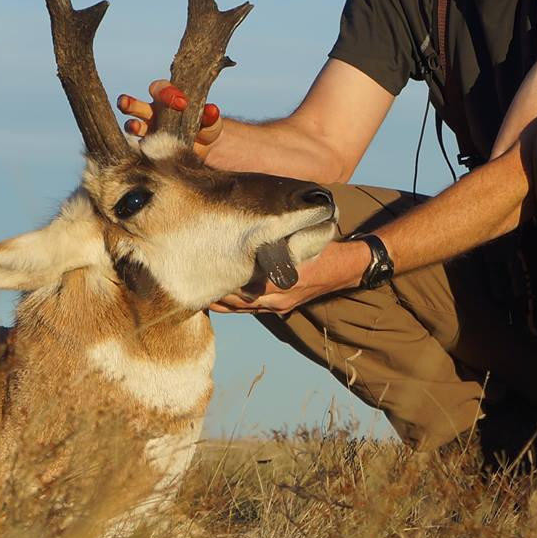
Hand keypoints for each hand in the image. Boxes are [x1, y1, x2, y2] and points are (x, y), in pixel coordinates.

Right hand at [118, 79, 222, 157]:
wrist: (205, 150)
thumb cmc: (205, 127)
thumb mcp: (211, 120)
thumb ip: (210, 115)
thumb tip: (211, 110)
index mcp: (166, 99)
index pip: (159, 89)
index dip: (167, 93)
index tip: (183, 103)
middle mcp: (152, 113)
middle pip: (135, 105)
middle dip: (129, 102)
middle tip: (125, 102)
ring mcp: (147, 132)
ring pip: (132, 126)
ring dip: (131, 125)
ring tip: (134, 126)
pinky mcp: (148, 150)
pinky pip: (139, 148)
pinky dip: (141, 148)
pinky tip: (144, 149)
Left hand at [211, 238, 368, 316]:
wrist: (346, 269)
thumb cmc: (322, 248)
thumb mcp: (299, 239)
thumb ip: (274, 238)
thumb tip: (247, 227)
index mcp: (281, 280)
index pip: (241, 285)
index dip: (220, 279)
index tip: (201, 268)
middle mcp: (277, 297)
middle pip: (235, 301)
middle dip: (213, 293)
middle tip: (191, 281)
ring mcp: (278, 306)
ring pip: (240, 308)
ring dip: (220, 301)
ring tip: (197, 290)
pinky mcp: (279, 308)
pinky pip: (250, 310)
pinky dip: (233, 304)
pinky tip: (217, 296)